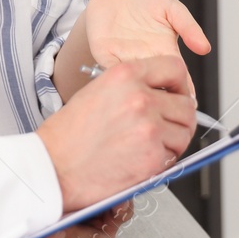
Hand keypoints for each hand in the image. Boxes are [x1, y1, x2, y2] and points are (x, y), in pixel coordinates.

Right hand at [36, 56, 196, 211]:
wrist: (52, 168)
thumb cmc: (67, 136)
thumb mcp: (98, 92)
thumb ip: (132, 88)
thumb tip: (161, 95)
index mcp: (125, 75)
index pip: (175, 69)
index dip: (179, 85)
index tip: (177, 95)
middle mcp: (140, 97)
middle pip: (186, 104)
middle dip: (179, 118)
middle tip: (167, 128)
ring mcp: (149, 127)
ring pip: (184, 132)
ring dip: (173, 141)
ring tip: (150, 147)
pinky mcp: (152, 157)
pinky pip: (173, 157)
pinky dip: (163, 162)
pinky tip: (141, 160)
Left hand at [81, 0, 210, 96]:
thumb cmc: (141, 3)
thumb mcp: (170, 7)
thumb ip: (188, 25)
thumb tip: (205, 47)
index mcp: (165, 53)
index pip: (179, 78)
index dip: (184, 91)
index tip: (189, 101)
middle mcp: (147, 62)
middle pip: (159, 87)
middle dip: (164, 100)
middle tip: (168, 106)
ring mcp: (127, 62)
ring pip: (136, 85)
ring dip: (140, 93)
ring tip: (145, 98)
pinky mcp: (107, 59)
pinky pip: (112, 74)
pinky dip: (116, 80)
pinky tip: (122, 82)